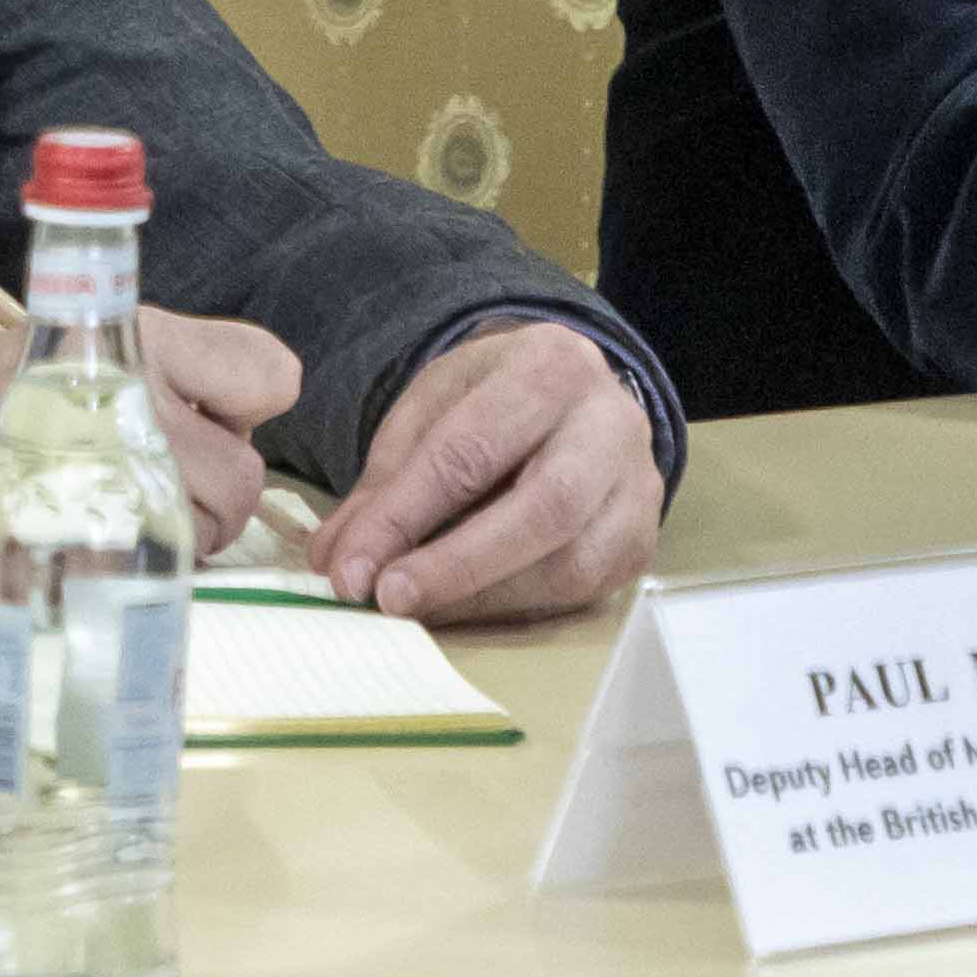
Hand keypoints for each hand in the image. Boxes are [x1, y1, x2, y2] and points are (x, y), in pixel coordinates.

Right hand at [0, 307, 302, 557]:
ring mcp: (109, 465)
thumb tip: (225, 429)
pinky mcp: (78, 533)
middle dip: (205, 501)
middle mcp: (136, 389)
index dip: (240, 411)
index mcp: (135, 333)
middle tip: (131, 494)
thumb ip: (144, 383)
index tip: (199, 427)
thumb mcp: (58, 359)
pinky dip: (127, 576)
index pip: (270, 373)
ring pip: (208, 530)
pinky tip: (73, 556)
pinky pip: (154, 573)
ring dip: (172, 542)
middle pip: (244, 471)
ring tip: (95, 522)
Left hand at [311, 319, 661, 623]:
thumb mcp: (428, 414)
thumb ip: (381, 488)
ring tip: (418, 610)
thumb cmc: (488, 403)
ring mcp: (639, 486)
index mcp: (551, 366)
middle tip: (388, 598)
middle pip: (545, 507)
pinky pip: (581, 589)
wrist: (563, 398)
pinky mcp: (639, 540)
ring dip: (483, 596)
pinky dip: (512, 606)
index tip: (351, 569)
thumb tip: (336, 563)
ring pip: (571, 561)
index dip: (405, 515)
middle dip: (458, 563)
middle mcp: (611, 422)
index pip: (472, 450)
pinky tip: (462, 607)